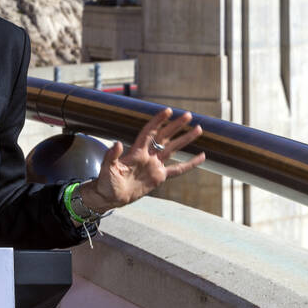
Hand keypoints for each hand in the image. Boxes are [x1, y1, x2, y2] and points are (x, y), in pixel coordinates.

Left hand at [77, 108, 204, 213]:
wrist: (111, 197)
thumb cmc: (106, 181)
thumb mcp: (107, 168)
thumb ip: (112, 156)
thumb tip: (117, 143)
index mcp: (136, 151)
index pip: (149, 132)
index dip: (158, 121)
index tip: (168, 110)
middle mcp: (148, 155)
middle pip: (165, 137)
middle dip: (176, 126)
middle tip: (188, 115)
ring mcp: (155, 165)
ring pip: (173, 149)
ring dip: (185, 139)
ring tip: (198, 129)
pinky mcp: (159, 177)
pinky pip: (178, 169)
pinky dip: (189, 164)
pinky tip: (201, 157)